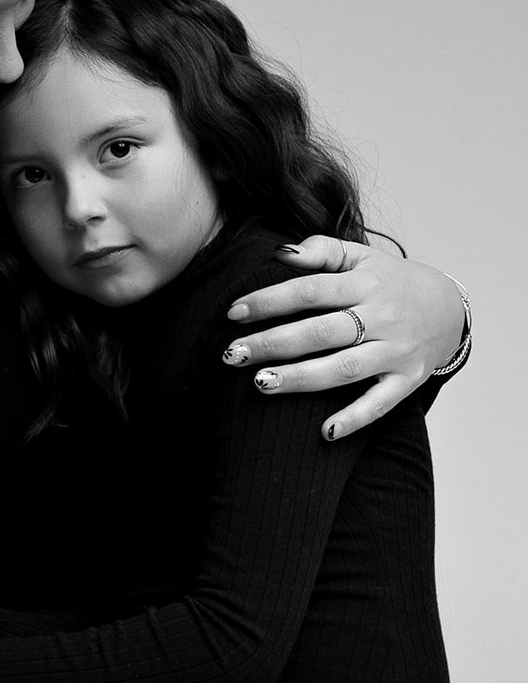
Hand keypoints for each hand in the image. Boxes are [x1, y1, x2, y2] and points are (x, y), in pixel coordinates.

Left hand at [220, 235, 465, 438]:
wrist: (451, 308)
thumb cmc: (392, 281)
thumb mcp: (362, 256)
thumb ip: (322, 250)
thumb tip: (281, 253)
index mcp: (366, 283)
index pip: (309, 291)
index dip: (269, 301)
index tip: (233, 313)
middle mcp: (381, 317)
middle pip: (320, 332)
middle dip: (273, 343)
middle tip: (233, 354)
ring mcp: (396, 351)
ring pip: (343, 368)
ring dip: (301, 378)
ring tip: (260, 383)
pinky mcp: (408, 380)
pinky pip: (380, 403)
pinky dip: (355, 419)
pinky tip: (325, 432)